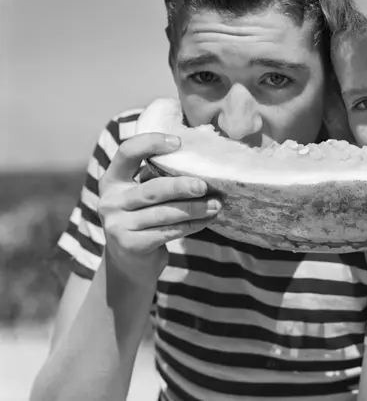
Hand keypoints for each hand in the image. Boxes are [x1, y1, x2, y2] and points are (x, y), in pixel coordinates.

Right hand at [98, 133, 222, 286]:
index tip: (178, 142)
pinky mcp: (130, 245)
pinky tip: (207, 220)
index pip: (127, 152)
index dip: (151, 143)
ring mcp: (117, 225)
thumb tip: (201, 163)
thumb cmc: (144, 219)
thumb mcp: (142, 195)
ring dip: (194, 208)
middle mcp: (111, 201)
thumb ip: (158, 178)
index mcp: (112, 180)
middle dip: (181, 186)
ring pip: (164, 213)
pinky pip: (168, 232)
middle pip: (152, 189)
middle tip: (205, 185)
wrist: (130, 263)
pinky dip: (192, 225)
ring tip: (216, 204)